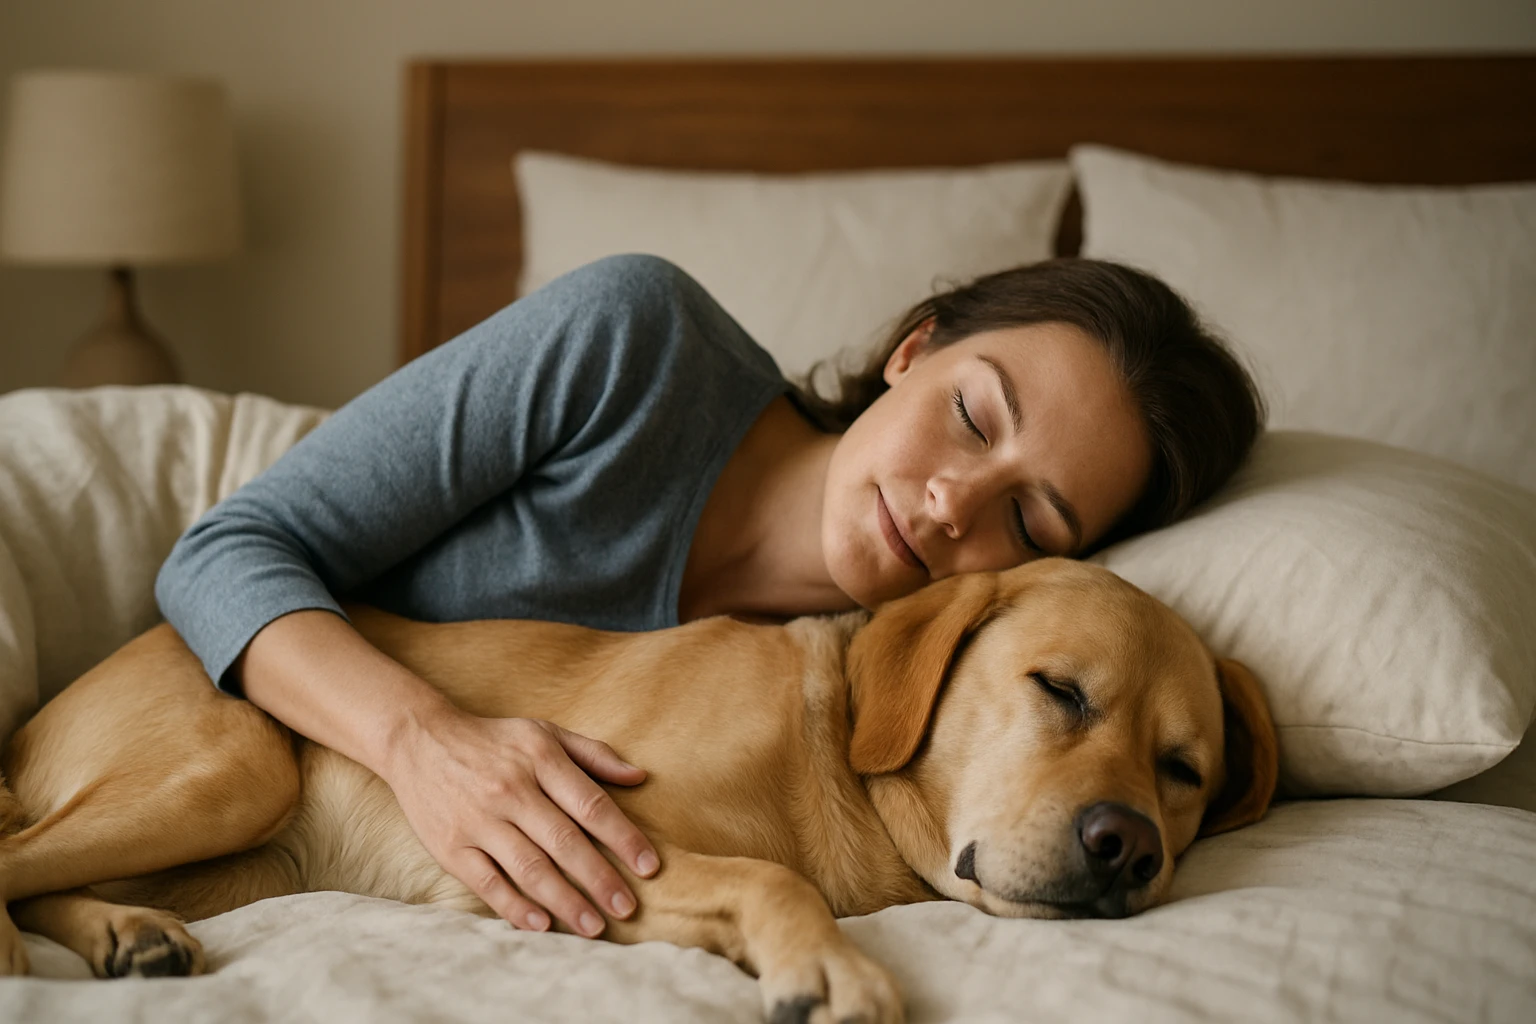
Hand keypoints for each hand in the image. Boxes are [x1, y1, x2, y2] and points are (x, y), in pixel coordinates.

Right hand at [383, 706, 659, 936]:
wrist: (419, 740)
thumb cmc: (494, 741)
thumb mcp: (544, 733)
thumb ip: (594, 754)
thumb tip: (639, 778)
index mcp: (540, 760)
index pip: (591, 805)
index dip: (624, 838)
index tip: (649, 867)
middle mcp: (511, 790)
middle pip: (564, 842)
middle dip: (600, 879)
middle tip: (627, 908)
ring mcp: (479, 820)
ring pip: (529, 867)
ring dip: (565, 901)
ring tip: (594, 927)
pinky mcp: (450, 846)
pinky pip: (487, 882)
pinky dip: (514, 906)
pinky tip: (541, 925)